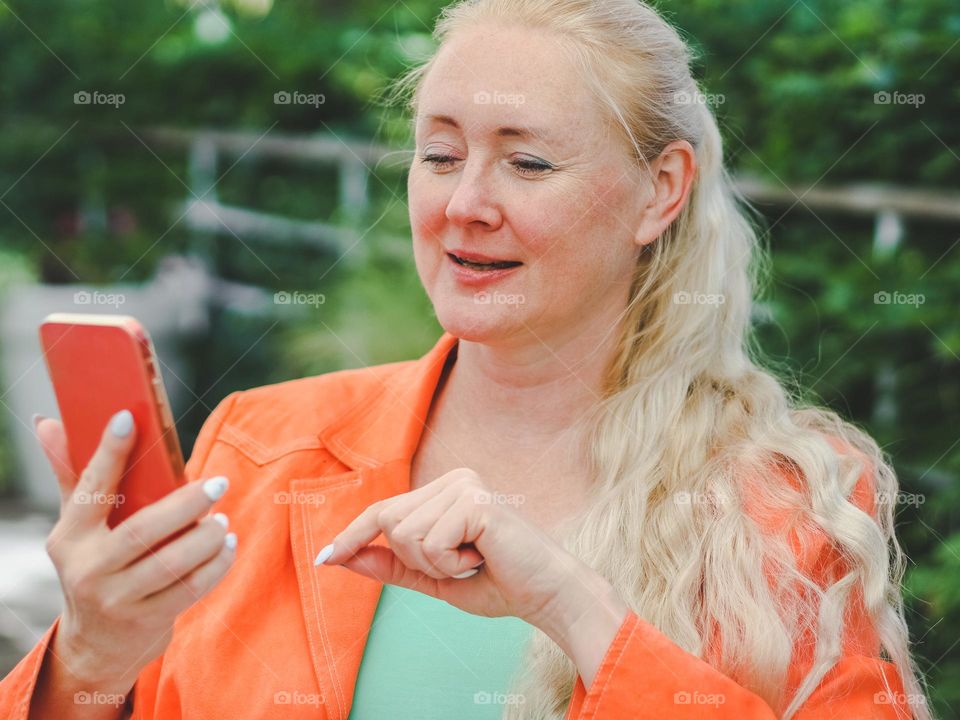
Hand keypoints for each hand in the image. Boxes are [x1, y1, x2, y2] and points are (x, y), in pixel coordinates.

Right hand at [34, 409, 236, 690]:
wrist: (97, 645)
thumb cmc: (95, 565)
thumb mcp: (78, 526)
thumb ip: (72, 474)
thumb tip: (48, 422)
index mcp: (69, 537)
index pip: (89, 489)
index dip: (108, 453)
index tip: (129, 417)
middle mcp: (87, 569)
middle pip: (142, 531)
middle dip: (186, 504)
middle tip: (218, 483)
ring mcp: (116, 599)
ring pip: (171, 563)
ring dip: (206, 538)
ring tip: (223, 519)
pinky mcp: (146, 620)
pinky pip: (190, 589)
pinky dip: (216, 565)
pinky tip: (227, 545)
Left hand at [314, 467, 602, 630]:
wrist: (546, 593)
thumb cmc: (496, 583)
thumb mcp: (434, 578)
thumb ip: (391, 566)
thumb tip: (342, 558)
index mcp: (445, 490)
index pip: (384, 510)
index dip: (351, 536)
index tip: (323, 559)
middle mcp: (453, 479)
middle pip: (389, 522)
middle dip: (414, 560)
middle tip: (459, 565)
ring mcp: (464, 485)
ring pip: (405, 534)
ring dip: (434, 564)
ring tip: (472, 560)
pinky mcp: (474, 501)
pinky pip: (430, 542)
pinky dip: (450, 564)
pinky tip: (481, 558)